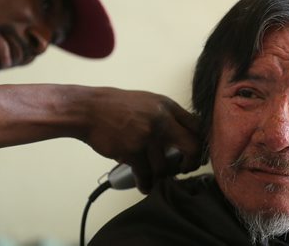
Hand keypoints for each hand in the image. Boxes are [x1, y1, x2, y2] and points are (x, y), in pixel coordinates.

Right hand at [80, 87, 201, 192]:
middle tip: (183, 169)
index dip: (199, 143)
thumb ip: (165, 116)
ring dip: (160, 176)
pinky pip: (146, 175)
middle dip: (190, 163)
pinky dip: (146, 184)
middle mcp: (161, 120)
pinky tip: (144, 185)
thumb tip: (182, 136)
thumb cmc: (115, 106)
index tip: (196, 154)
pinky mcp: (132, 151)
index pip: (197, 126)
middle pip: (191, 147)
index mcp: (167, 106)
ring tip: (155, 177)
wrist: (88, 110)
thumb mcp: (147, 102)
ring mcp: (147, 135)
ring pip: (165, 166)